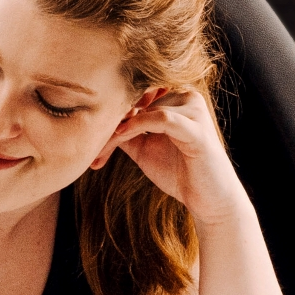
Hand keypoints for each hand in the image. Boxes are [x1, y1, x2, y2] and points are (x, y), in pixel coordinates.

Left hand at [90, 88, 248, 228]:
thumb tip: (95, 119)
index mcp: (175, 97)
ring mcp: (195, 111)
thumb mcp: (142, 147)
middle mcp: (186, 97)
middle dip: (109, 124)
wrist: (208, 200)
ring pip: (144, 109)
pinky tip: (121, 136)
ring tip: (99, 151)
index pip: (134, 94)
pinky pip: (162, 118)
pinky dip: (138, 125)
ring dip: (118, 129)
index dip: (109, 112)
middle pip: (136, 100)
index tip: (86, 138)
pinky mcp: (198, 130)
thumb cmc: (178, 171)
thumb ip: (123, 130)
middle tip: (88, 148)